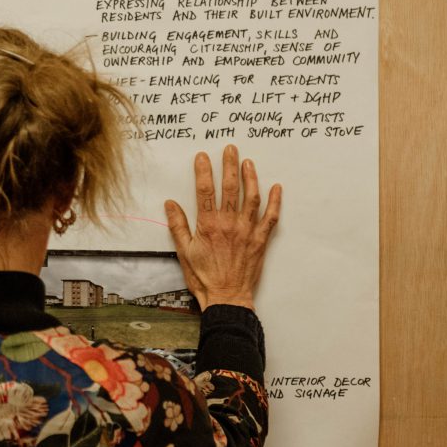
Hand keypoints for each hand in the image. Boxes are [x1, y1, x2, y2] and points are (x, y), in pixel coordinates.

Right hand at [164, 145, 281, 310]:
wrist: (227, 297)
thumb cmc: (203, 277)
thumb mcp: (183, 252)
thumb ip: (177, 226)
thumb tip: (170, 204)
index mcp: (208, 225)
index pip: (205, 191)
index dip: (204, 171)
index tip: (203, 156)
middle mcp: (229, 224)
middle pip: (230, 188)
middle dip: (229, 165)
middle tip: (230, 148)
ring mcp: (247, 231)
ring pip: (252, 197)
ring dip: (251, 177)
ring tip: (249, 162)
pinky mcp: (260, 240)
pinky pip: (271, 217)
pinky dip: (275, 201)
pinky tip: (276, 187)